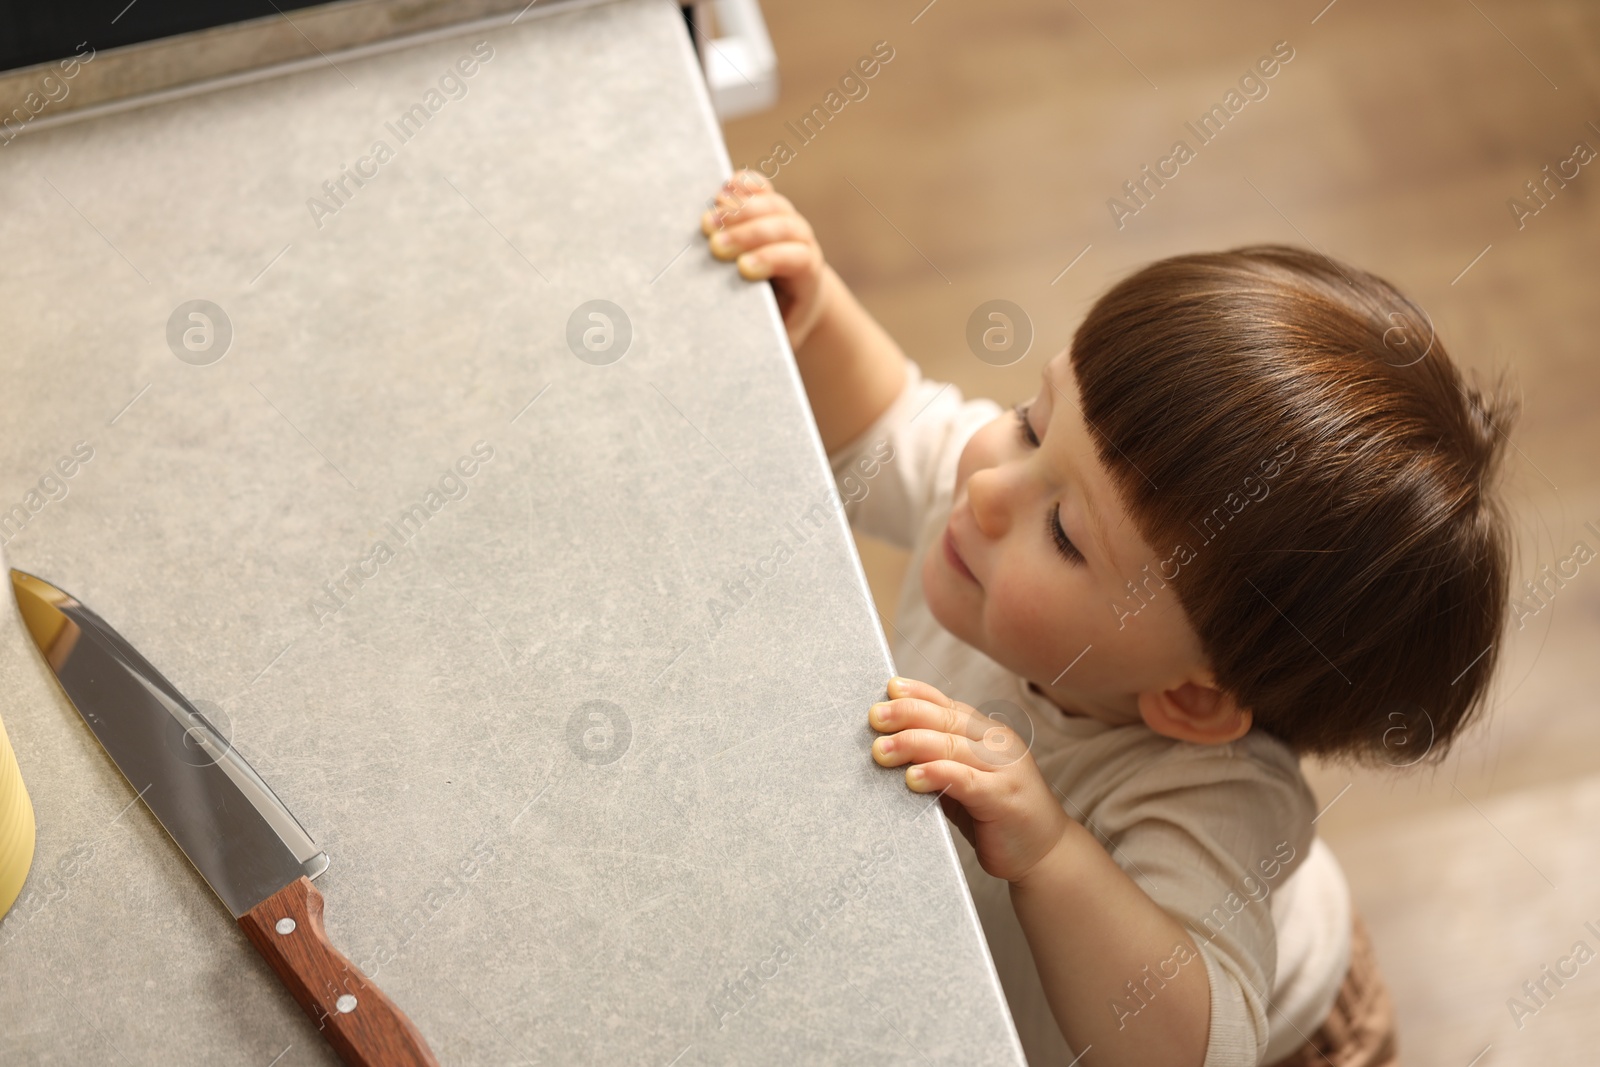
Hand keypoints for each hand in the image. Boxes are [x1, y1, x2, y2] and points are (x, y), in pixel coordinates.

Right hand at [701, 169, 829, 349]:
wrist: (796, 300)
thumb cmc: (779, 324)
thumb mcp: (779, 337)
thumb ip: (767, 333)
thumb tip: (735, 339)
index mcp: (809, 274)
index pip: (797, 258)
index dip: (771, 259)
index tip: (744, 269)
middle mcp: (802, 241)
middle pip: (783, 226)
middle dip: (748, 234)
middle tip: (714, 246)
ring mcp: (787, 219)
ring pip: (771, 204)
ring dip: (739, 210)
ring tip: (706, 223)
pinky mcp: (770, 206)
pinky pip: (759, 188)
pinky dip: (741, 186)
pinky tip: (720, 193)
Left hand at [869, 676, 1072, 884]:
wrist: (1045, 853)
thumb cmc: (996, 816)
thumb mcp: (965, 782)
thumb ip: (939, 763)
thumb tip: (888, 748)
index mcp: (989, 735)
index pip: (950, 706)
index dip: (919, 694)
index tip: (889, 688)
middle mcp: (998, 744)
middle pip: (947, 720)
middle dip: (907, 714)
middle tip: (875, 716)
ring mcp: (1004, 769)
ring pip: (952, 745)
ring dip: (912, 744)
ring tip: (880, 750)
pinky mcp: (1002, 797)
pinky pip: (965, 779)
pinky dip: (936, 774)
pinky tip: (911, 778)